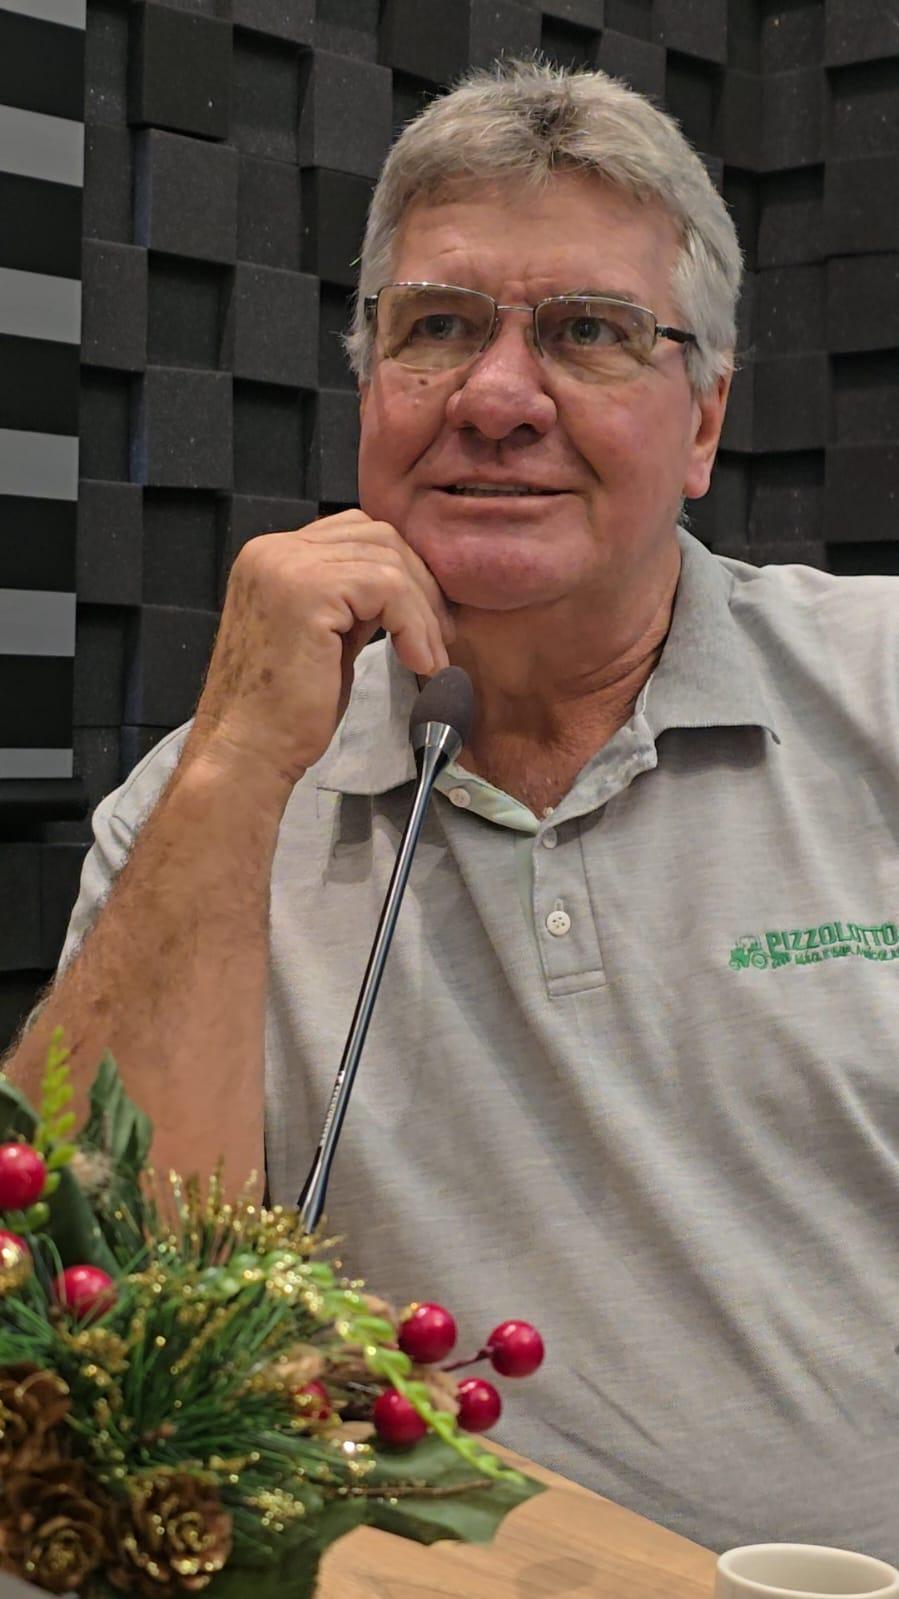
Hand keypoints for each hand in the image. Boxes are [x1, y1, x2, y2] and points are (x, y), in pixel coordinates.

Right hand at [187, 512, 454, 790]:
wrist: (248, 751)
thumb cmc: (285, 710)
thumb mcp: (327, 638)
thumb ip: (354, 602)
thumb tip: (406, 588)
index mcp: (271, 556)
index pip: (356, 532)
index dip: (403, 569)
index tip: (429, 618)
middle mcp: (273, 550)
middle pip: (377, 536)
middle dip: (421, 584)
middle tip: (441, 635)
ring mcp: (286, 566)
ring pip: (387, 561)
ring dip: (422, 612)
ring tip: (430, 658)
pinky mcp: (308, 592)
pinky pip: (387, 589)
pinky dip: (414, 625)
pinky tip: (417, 662)